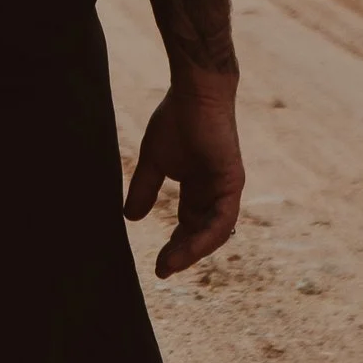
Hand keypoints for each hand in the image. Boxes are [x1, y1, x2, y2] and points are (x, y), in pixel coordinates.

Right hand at [124, 68, 243, 277]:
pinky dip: (207, 236)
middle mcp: (214, 192)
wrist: (194, 92)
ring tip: (170, 265)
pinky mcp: (232, 181)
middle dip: (182, 253)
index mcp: (198, 188)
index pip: (189, 226)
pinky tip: (188, 247)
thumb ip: (144, 189)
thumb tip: (130, 218)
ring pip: (215, 232)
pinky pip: (223, 218)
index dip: (175, 246)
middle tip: (161, 271)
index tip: (157, 265)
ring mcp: (226, 188)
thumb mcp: (154, 162)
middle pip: (202, 233)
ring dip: (193, 250)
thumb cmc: (176, 119)